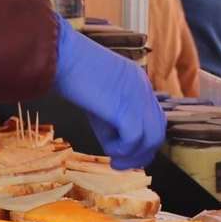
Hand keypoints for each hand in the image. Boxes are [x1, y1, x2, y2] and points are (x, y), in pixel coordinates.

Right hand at [52, 17, 165, 168]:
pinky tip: (108, 150)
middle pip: (158, 131)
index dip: (144, 141)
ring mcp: (138, 97)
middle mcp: (144, 89)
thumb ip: (113, 120)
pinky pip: (134, 139)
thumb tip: (118, 149)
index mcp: (139, 83)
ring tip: (114, 161)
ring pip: (152, 138)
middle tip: (122, 164)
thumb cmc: (72, 75)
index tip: (128, 154)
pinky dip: (122, 151)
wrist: (62, 57)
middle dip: (142, 153)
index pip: (155, 118)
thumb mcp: (100, 99)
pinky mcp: (126, 107)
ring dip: (133, 156)